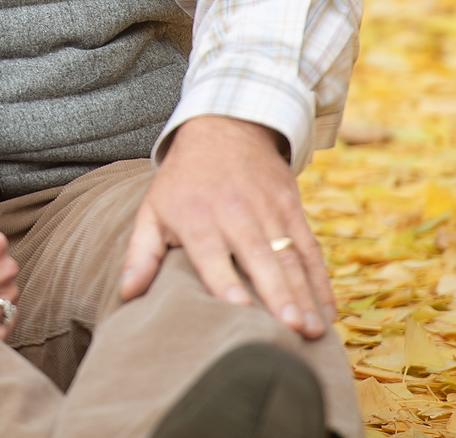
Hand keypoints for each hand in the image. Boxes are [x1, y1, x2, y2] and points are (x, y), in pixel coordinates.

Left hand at [120, 115, 331, 338]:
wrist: (224, 126)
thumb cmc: (182, 181)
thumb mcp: (153, 210)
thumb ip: (140, 254)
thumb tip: (126, 294)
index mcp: (196, 217)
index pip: (211, 252)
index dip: (224, 281)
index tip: (238, 310)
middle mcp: (235, 213)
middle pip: (259, 257)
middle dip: (277, 294)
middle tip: (292, 329)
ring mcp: (268, 209)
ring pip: (289, 256)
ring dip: (304, 293)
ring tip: (313, 330)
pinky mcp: (291, 207)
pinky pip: (309, 246)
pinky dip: (321, 279)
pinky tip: (328, 310)